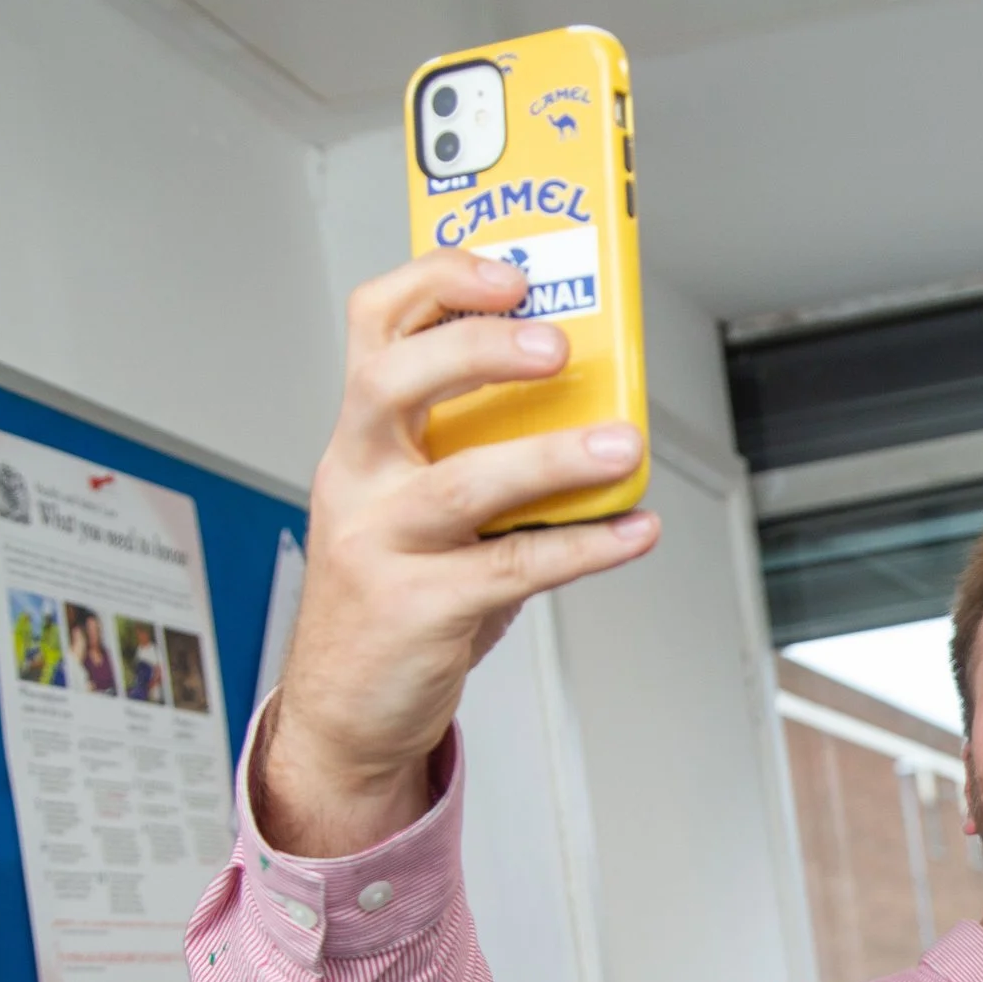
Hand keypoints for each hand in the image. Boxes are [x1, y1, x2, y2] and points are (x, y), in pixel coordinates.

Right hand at [259, 250, 659, 857]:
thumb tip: (599, 404)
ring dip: (551, 458)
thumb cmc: (399, 590)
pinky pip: (512, 570)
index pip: (376, 325)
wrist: (347, 708)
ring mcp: (380, 545)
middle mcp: (358, 479)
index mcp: (363, 437)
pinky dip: (583, 548)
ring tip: (621, 445)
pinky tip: (635, 532)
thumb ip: (485, 450)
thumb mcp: (422, 502)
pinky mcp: (418, 609)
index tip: (510, 273)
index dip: (438, 282)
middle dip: (476, 351)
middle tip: (556, 347)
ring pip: (462, 484)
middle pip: (393, 383)